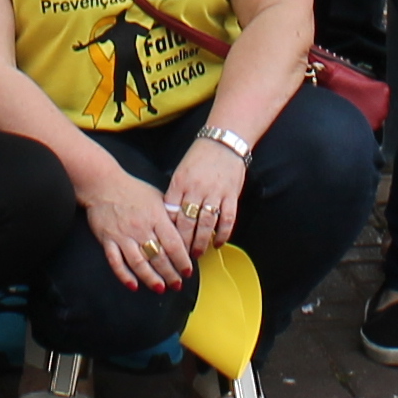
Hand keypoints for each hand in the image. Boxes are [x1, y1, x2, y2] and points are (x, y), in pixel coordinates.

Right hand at [83, 160, 191, 292]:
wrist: (102, 184)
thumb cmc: (132, 190)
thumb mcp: (157, 197)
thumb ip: (170, 214)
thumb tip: (186, 230)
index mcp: (156, 216)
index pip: (173, 243)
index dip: (182, 260)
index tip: (188, 271)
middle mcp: (140, 228)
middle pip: (158, 257)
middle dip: (170, 274)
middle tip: (177, 285)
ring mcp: (123, 236)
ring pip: (139, 263)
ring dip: (151, 278)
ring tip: (160, 288)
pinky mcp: (107, 240)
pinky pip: (116, 262)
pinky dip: (124, 276)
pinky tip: (134, 286)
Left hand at [162, 134, 248, 256]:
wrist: (224, 141)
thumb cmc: (199, 157)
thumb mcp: (180, 172)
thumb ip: (175, 194)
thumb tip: (168, 218)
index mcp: (180, 183)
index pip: (170, 213)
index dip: (168, 231)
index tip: (166, 245)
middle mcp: (196, 189)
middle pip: (187, 222)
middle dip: (183, 243)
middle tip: (180, 256)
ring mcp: (215, 193)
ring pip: (206, 224)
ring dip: (201, 242)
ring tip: (197, 254)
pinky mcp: (231, 195)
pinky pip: (227, 219)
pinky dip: (223, 233)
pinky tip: (219, 243)